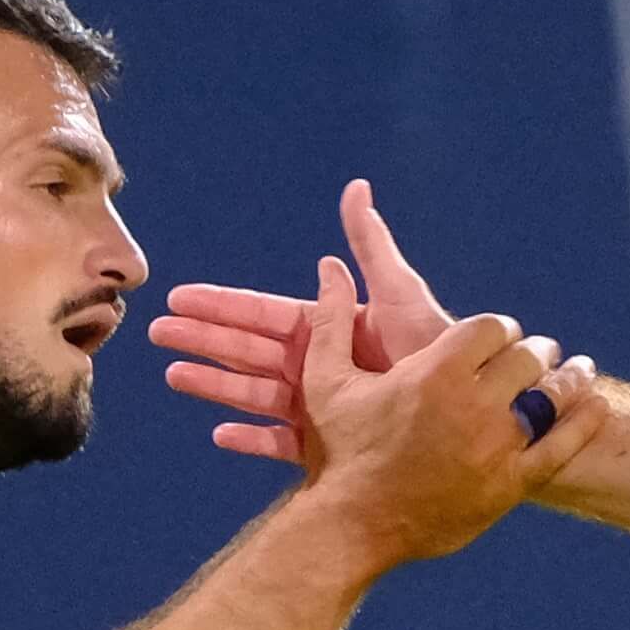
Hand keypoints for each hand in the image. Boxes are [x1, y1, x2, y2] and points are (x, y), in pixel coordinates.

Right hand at [152, 179, 452, 464]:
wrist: (477, 409)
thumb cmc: (441, 347)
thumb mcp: (401, 294)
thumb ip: (371, 247)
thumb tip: (356, 188)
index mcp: (331, 329)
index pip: (264, 313)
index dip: (222, 304)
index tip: (178, 297)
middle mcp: (323, 365)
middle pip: (249, 350)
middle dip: (202, 340)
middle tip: (153, 334)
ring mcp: (326, 405)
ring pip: (256, 393)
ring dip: (215, 384)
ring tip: (173, 377)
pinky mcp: (334, 442)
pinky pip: (285, 441)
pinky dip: (254, 438)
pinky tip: (221, 436)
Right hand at [292, 255, 603, 568]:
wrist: (351, 527)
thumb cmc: (338, 452)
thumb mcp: (328, 381)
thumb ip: (332, 319)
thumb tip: (330, 266)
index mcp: (436, 372)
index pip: (492, 328)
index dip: (499, 328)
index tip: (499, 335)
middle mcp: (473, 404)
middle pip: (527, 357)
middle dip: (535, 350)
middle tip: (539, 352)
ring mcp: (496, 446)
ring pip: (551, 397)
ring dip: (568, 378)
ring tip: (576, 371)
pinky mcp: (510, 484)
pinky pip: (562, 447)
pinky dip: (585, 422)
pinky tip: (596, 407)